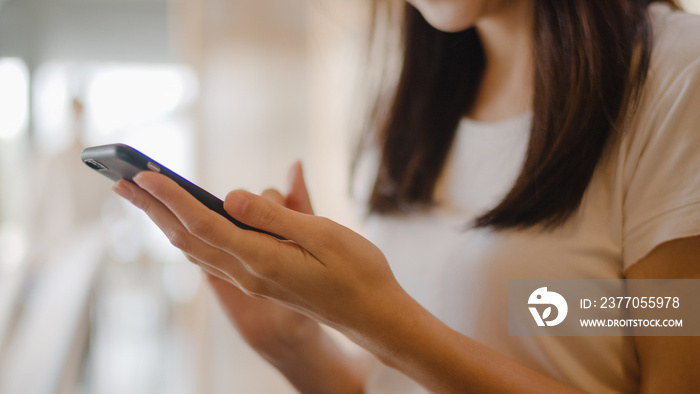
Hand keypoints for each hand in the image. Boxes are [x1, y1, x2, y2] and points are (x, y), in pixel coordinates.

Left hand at [112, 161, 398, 336]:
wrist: (375, 315)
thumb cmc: (358, 272)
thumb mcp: (322, 236)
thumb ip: (272, 217)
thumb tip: (230, 197)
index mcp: (262, 260)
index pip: (205, 224)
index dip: (173, 198)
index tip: (145, 174)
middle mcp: (249, 273)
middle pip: (189, 238)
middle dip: (154, 209)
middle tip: (122, 182)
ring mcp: (254, 279)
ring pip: (198, 248)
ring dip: (167, 221)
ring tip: (144, 199)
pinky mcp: (263, 279)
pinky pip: (216, 255)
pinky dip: (192, 234)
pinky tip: (186, 226)